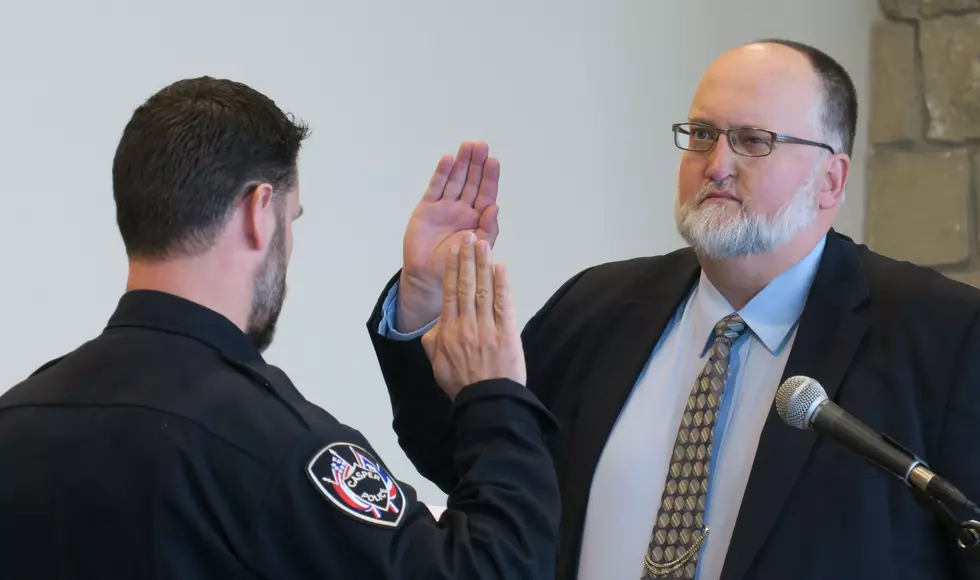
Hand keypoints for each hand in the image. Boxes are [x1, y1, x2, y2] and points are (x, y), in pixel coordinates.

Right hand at [397, 141, 499, 332]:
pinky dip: (441, 174)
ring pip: (455, 180)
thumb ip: (488, 229)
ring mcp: (444, 207)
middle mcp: (462, 209)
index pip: (486, 193)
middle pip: (471, 182)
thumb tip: (495, 207)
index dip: (490, 178)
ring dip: (461, 164)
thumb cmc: (457, 266)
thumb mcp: (478, 249)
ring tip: (467, 146)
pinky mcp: (427, 208)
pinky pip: (435, 188)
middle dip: (476, 164)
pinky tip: (448, 160)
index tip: (494, 161)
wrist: (428, 276)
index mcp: (477, 218)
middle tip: (481, 146)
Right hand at [421, 233, 524, 399]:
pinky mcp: (506, 334)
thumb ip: (433, 342)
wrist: (487, 403)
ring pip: (483, 290)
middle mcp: (465, 325)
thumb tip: (434, 327)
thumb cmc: (462, 386)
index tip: (454, 252)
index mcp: (447, 331)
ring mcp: (486, 328)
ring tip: (483, 245)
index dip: (452, 270)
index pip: (449, 293)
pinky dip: (502, 284)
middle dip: (467, 259)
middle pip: (465, 286)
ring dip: (483, 265)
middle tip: (469, 238)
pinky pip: (503, 304)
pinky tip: (501, 268)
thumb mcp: (437, 366)